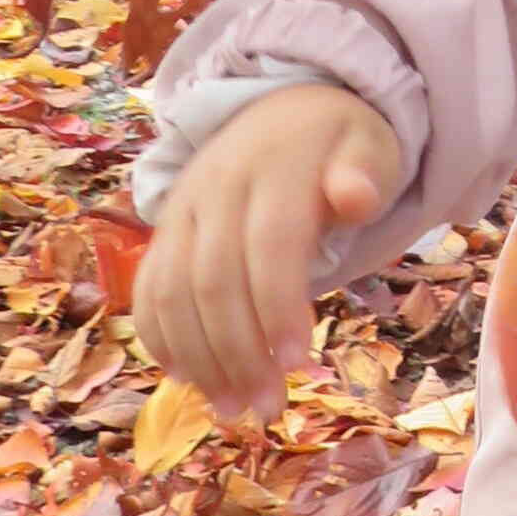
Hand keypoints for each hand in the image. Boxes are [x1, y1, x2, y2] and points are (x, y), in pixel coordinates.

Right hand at [135, 84, 402, 417]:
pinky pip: (148, 288)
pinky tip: (188, 380)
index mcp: (274, 169)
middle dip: (239, 353)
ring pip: (174, 292)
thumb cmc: (336, 142)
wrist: (280, 105)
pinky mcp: (164, 230)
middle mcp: (216, 190)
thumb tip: (355, 197)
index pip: (269, 244)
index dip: (278, 307)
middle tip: (266, 409)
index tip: (299, 365)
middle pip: (216, 280)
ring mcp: (182, 211)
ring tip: (233, 410)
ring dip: (199, 359)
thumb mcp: (368, 145)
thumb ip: (364, 174)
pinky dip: (161, 338)